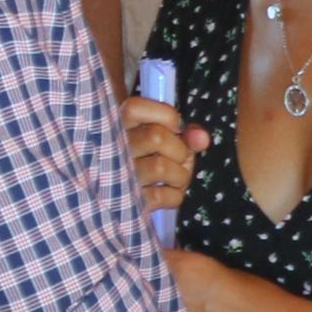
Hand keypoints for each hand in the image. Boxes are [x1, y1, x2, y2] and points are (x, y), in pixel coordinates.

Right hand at [124, 93, 206, 217]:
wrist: (114, 201)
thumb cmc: (144, 162)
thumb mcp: (161, 139)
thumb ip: (185, 133)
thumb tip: (202, 138)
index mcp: (114, 124)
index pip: (136, 108)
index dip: (167, 117)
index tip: (173, 128)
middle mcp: (109, 147)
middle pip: (156, 136)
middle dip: (180, 150)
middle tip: (180, 159)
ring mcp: (115, 176)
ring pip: (161, 167)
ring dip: (180, 175)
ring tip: (175, 178)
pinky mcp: (124, 203)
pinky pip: (162, 196)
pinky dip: (174, 196)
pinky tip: (166, 194)